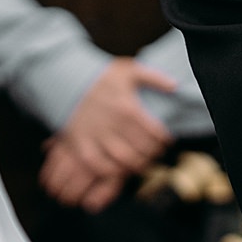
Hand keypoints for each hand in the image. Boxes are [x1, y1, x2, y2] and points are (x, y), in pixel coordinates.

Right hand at [41, 58, 175, 209]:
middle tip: (155, 153)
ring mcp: (97, 136)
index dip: (164, 140)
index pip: (155, 133)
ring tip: (141, 162)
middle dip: (153, 154)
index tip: (166, 141)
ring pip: (123, 161)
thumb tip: (174, 86)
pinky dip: (111, 171)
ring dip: (136, 165)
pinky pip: (98, 165)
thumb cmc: (101, 76)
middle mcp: (114, 125)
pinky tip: (118, 168)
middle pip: (142, 150)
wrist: (67, 80)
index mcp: (129, 109)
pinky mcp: (81, 144)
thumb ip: (154, 77)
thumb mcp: (129, 70)